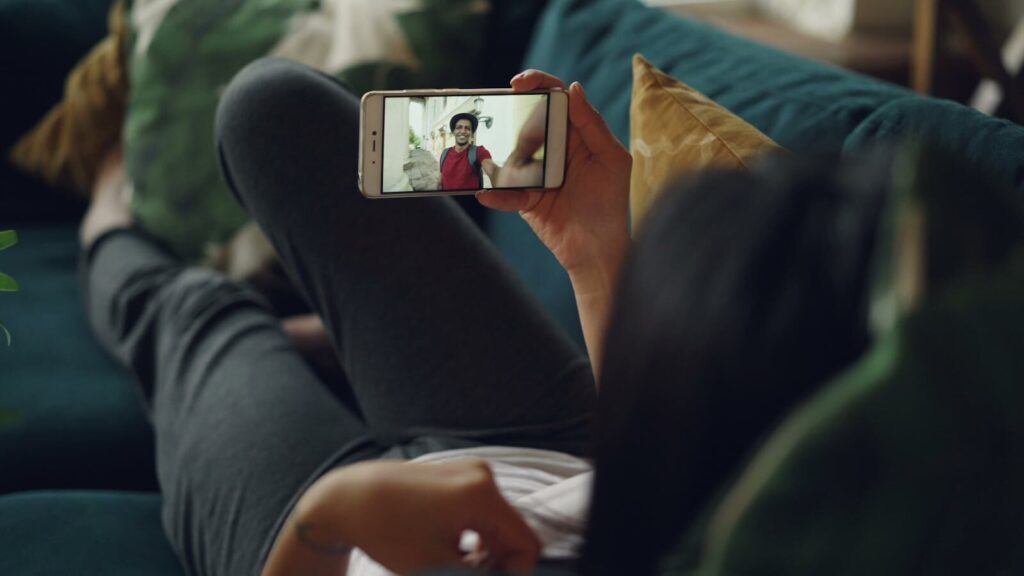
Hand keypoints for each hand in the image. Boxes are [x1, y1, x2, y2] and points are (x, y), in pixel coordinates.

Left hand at [292, 459, 539, 574]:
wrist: (349, 499)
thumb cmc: (388, 531)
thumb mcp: (435, 566)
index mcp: (482, 496)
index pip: (526, 544)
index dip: (515, 574)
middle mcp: (482, 476)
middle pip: (511, 532)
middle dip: (497, 564)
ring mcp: (470, 471)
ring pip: (497, 523)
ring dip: (485, 551)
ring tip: (454, 567)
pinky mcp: (457, 473)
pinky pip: (482, 510)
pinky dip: (473, 534)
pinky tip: (449, 548)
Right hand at [476, 70, 631, 279]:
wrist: (599, 250)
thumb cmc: (611, 203)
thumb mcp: (611, 159)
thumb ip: (592, 124)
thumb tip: (572, 88)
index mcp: (576, 134)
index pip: (555, 98)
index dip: (537, 83)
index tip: (519, 83)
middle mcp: (553, 149)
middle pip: (526, 119)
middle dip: (509, 111)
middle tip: (498, 109)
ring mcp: (536, 173)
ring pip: (509, 153)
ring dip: (495, 150)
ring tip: (482, 150)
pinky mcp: (524, 199)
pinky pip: (506, 192)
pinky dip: (496, 194)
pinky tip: (487, 194)